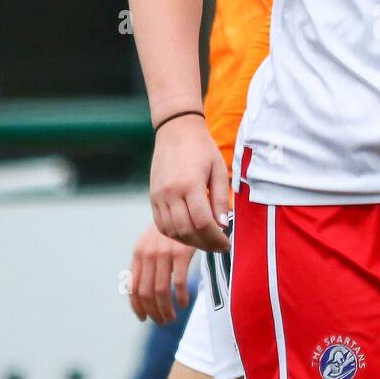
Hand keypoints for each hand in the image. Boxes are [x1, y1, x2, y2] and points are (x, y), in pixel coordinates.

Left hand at [128, 223, 194, 324]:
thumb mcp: (151, 243)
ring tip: (171, 318)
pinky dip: (181, 297)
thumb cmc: (169, 231)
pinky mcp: (181, 253)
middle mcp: (148, 254)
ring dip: (165, 309)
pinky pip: (179, 283)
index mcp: (138, 254)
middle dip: (153, 312)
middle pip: (146, 293)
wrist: (186, 208)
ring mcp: (164, 254)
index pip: (133, 287)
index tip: (144, 318)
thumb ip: (144, 264)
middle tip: (162, 321)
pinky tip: (184, 303)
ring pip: (161, 291)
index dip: (137, 306)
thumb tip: (135, 291)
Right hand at [150, 115, 231, 252]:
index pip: (202, 222)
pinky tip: (189, 234)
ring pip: (172, 231)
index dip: (216, 237)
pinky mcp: (152, 198)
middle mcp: (170, 192)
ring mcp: (158, 196)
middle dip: (205, 244)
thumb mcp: (218, 169)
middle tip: (219, 246)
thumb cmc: (201, 148)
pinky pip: (161, 225)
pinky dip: (175, 234)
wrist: (175, 131)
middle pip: (186, 230)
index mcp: (189, 183)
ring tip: (206, 242)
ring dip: (190, 242)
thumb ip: (220, 198)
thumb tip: (222, 225)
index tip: (227, 243)